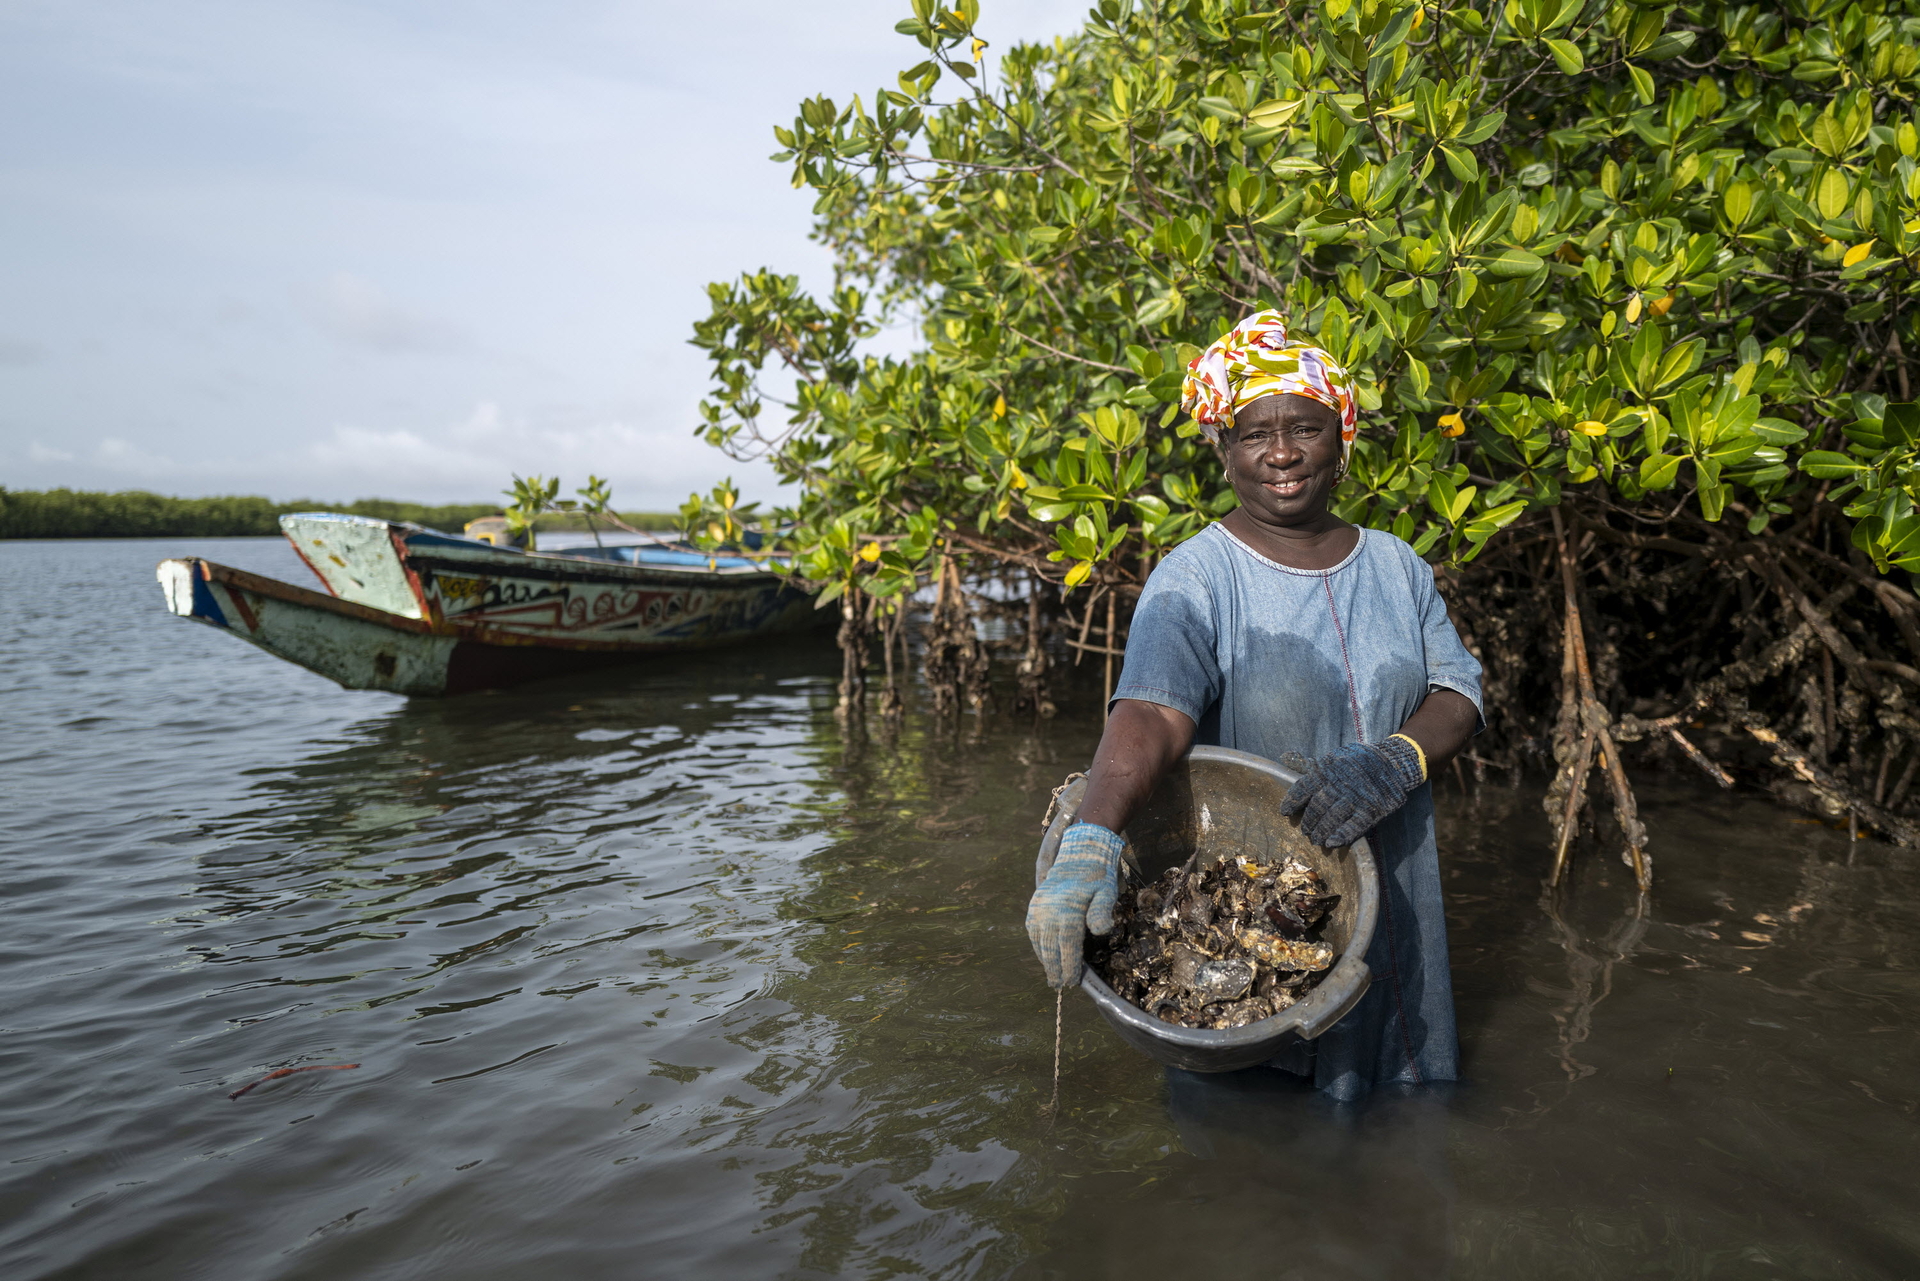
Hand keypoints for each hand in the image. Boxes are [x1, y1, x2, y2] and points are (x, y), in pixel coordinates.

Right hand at [1025, 823, 1126, 987]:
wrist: (1078, 853)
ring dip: (1045, 960)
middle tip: (1059, 985)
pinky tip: (1044, 955)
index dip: (1070, 966)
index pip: (1067, 947)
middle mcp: (1049, 911)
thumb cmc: (1097, 875)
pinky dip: (1038, 945)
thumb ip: (1102, 911)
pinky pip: (1032, 931)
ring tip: (1052, 976)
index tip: (1073, 982)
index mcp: (1068, 911)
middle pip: (1051, 948)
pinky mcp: (1034, 905)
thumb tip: (1101, 931)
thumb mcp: (1106, 891)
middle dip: (1055, 969)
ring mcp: (1039, 908)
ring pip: (1039, 942)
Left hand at [1280, 737, 1424, 847]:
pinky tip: (1332, 843)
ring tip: (1316, 839)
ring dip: (1321, 832)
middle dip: (1308, 822)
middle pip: (1316, 807)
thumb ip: (1311, 765)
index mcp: (1327, 770)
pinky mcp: (1372, 810)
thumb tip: (1284, 758)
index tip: (1285, 813)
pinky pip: (1354, 827)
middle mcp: (1339, 784)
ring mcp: (1356, 798)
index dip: (1292, 802)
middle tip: (1306, 832)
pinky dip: (1341, 836)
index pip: (1303, 788)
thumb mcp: (1334, 758)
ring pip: (1331, 819)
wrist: (1392, 762)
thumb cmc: (1358, 762)